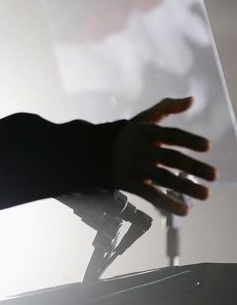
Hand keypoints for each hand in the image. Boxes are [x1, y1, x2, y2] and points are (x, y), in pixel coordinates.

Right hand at [111, 97, 216, 215]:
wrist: (95, 152)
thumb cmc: (126, 135)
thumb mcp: (143, 118)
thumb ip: (166, 107)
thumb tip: (192, 100)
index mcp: (146, 132)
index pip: (170, 135)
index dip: (189, 140)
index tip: (207, 146)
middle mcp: (142, 150)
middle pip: (170, 158)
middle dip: (193, 167)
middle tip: (214, 175)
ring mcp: (136, 167)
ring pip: (163, 178)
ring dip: (185, 187)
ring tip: (205, 193)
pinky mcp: (130, 183)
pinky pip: (150, 194)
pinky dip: (166, 202)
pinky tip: (183, 210)